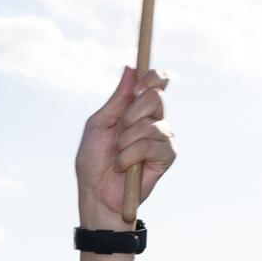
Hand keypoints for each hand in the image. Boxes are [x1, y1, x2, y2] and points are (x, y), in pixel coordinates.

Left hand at [76, 66, 175, 228]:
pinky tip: (124, 167)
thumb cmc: (94, 161)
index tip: (136, 88)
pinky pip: (149, 145)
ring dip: (125, 141)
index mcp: (139, 109)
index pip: (158, 82)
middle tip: (119, 133)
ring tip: (118, 156)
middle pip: (155, 97)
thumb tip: (131, 68)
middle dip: (129, 115)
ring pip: (150, 124)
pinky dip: (129, 156)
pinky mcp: (167, 156)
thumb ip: (117, 98)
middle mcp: (156, 120)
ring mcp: (164, 138)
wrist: (95, 193)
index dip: (152, 77)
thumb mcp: (99, 124)